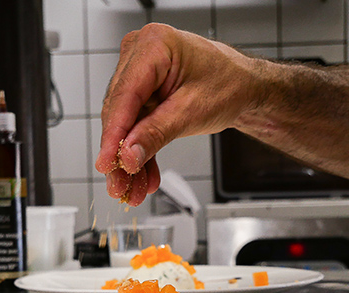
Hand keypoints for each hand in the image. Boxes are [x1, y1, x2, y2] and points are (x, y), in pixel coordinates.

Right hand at [95, 23, 255, 204]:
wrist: (243, 86)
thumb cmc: (228, 84)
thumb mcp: (192, 112)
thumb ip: (156, 134)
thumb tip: (127, 156)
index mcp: (153, 46)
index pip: (124, 97)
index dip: (113, 136)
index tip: (106, 164)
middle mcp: (139, 55)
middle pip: (119, 113)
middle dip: (120, 155)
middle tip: (120, 186)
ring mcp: (138, 74)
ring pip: (124, 125)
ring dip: (129, 160)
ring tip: (132, 190)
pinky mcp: (142, 93)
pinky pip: (135, 127)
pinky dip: (140, 153)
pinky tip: (143, 177)